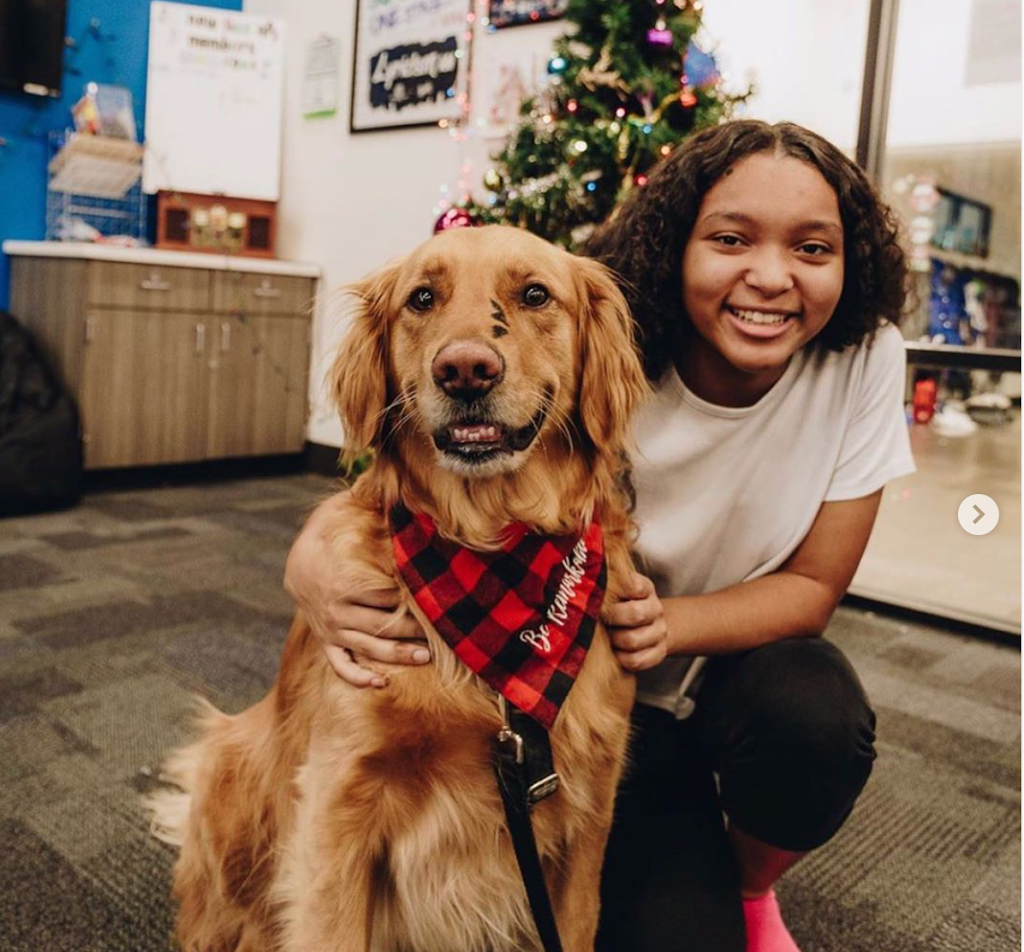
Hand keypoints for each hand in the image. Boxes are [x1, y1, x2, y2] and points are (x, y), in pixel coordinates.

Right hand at [284, 500, 426, 687]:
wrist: (296, 560)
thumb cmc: (328, 532)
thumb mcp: (343, 510)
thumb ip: (367, 500)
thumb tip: (394, 483)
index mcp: (342, 580)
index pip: (383, 594)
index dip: (410, 599)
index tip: (436, 601)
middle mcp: (335, 609)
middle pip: (380, 625)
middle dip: (412, 631)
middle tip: (443, 633)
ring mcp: (330, 628)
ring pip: (367, 648)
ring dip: (396, 656)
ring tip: (425, 658)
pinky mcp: (327, 641)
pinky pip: (340, 664)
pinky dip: (358, 677)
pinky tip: (381, 683)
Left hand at [602, 572, 668, 671]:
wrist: (646, 626)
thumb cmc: (621, 605)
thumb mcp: (616, 591)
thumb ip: (605, 585)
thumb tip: (583, 582)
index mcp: (646, 589)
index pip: (634, 587)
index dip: (614, 594)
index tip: (600, 596)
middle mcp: (656, 609)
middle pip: (635, 614)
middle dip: (611, 618)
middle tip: (598, 619)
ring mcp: (659, 632)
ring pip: (632, 640)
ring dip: (613, 640)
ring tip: (605, 636)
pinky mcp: (659, 653)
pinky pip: (635, 661)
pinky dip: (620, 658)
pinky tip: (614, 652)